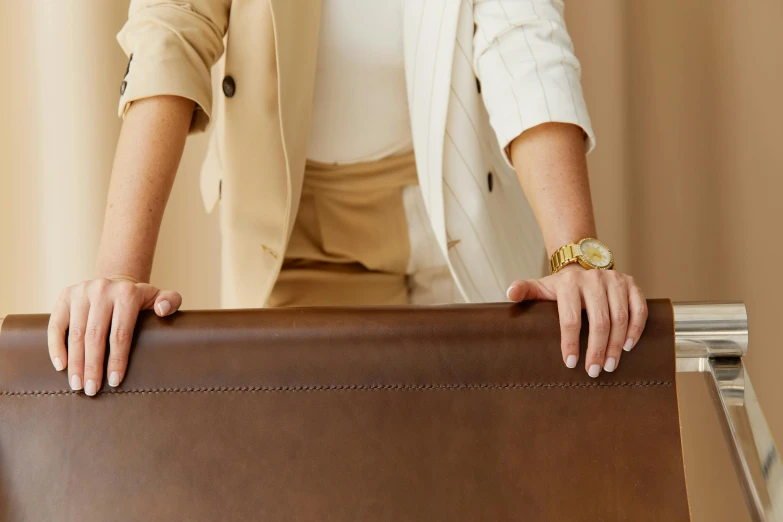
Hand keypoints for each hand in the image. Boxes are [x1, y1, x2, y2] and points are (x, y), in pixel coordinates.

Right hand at [47, 276, 181, 394]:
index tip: (114, 382)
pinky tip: (61, 366)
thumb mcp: (159, 297)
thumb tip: (162, 310)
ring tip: (77, 385)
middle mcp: (102, 290)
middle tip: (91, 390)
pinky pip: (56, 325)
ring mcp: (81, 292)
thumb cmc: (139, 300)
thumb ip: (170, 301)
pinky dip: (56, 347)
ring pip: (76, 334)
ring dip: (75, 363)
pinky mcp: (65, 296)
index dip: (117, 360)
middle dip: (93, 366)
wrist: (115, 283)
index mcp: (127, 293)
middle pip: (95, 336)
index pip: (121, 333)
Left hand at [506, 264, 647, 377]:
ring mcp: (615, 280)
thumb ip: (525, 290)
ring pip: (620, 318)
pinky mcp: (631, 284)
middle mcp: (594, 279)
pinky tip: (627, 346)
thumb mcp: (541, 287)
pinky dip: (635, 329)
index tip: (570, 363)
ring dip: (616, 345)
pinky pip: (639, 309)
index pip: (570, 318)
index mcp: (569, 283)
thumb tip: (510, 293)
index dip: (570, 343)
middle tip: (593, 371)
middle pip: (599, 321)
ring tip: (609, 365)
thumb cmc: (561, 287)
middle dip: (597, 349)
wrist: (584, 265)